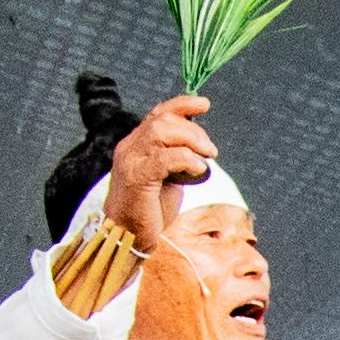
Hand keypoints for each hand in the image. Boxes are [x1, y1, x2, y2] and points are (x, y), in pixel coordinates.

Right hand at [106, 93, 215, 253]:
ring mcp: (131, 161)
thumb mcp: (167, 178)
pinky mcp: (137, 178)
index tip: (204, 104)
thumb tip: (201, 148)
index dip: (182, 104)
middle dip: (193, 130)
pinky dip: (187, 160)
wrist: (127, 235)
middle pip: (162, 120)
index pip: (158, 114)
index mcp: (137, 144)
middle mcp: (130, 147)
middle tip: (211, 150)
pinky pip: (164, 158)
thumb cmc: (149, 209)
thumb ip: (177, 160)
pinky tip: (199, 170)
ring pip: (161, 132)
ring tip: (207, 157)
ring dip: (191, 140)